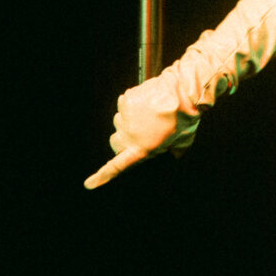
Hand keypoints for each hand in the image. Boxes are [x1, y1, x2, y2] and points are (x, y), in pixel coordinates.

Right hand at [83, 70, 200, 188]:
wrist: (184, 92)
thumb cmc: (186, 117)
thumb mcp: (183, 141)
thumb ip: (175, 151)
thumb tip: (174, 154)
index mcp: (142, 148)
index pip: (117, 166)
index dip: (102, 176)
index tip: (89, 184)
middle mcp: (130, 135)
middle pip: (115, 141)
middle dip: (125, 138)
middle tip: (142, 131)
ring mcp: (126, 117)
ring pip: (119, 120)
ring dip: (130, 119)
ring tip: (149, 113)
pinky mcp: (126, 100)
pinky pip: (124, 103)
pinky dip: (133, 103)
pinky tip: (147, 101)